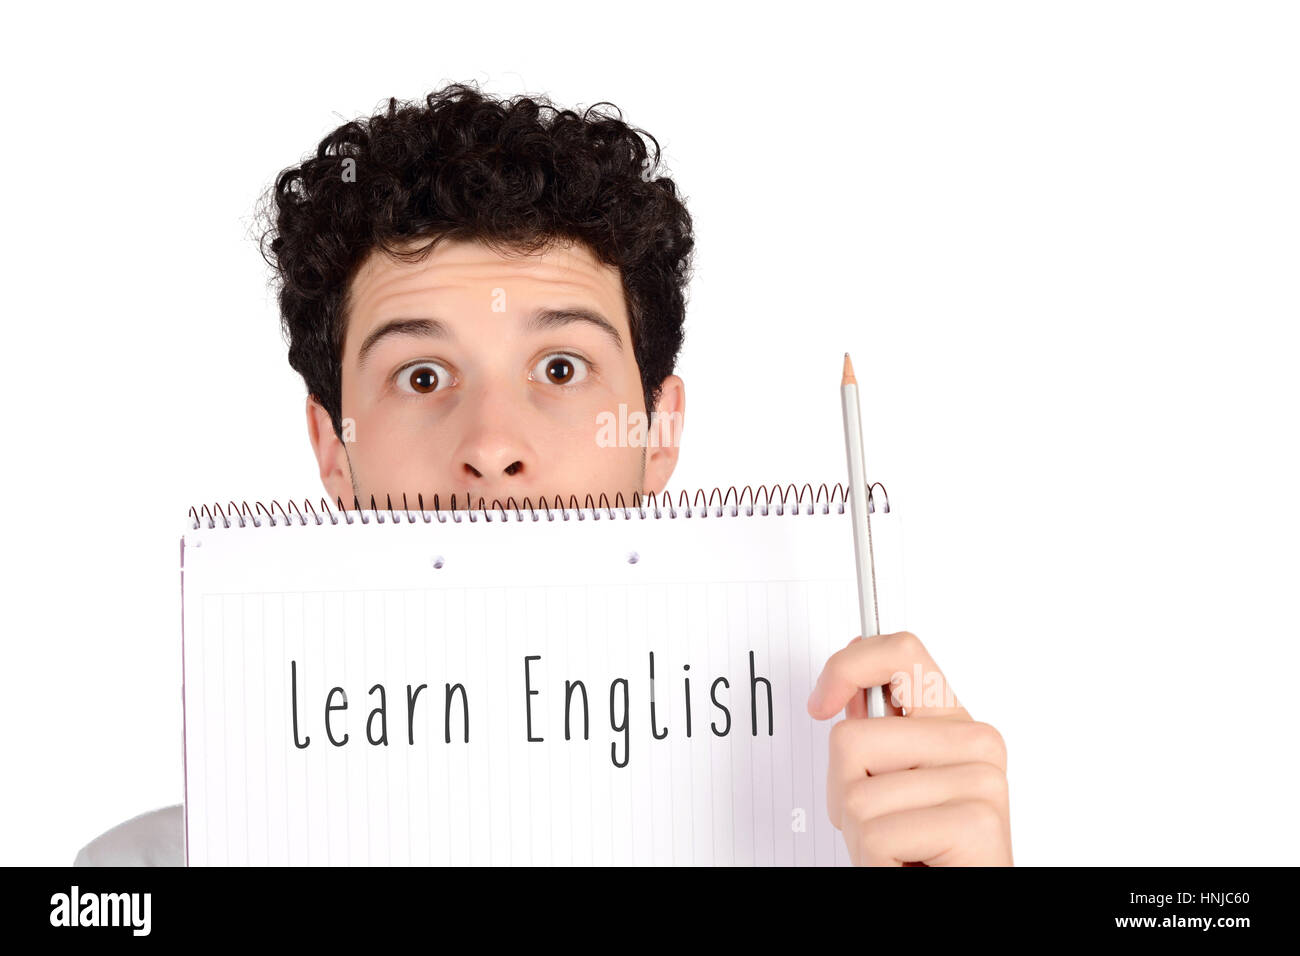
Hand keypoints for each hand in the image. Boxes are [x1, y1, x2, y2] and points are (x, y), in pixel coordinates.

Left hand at [807, 631, 1012, 865]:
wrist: (967, 904)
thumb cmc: (927, 850)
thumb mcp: (893, 784)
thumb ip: (877, 735)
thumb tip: (844, 685)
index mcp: (954, 723)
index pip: (901, 654)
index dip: (846, 667)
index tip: (820, 703)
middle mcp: (975, 742)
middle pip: (851, 739)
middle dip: (842, 795)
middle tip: (879, 826)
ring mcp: (979, 779)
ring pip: (856, 796)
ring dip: (860, 839)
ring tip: (898, 851)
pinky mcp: (976, 822)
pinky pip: (877, 835)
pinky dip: (874, 863)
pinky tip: (907, 866)